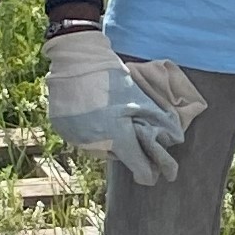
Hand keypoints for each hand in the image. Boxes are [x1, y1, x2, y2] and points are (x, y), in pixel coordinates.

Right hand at [46, 28, 189, 184]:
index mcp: (118, 138)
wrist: (77, 60)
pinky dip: (89, 131)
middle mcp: (95, 144)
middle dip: (126, 146)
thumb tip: (173, 140)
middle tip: (128, 126)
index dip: (149, 172)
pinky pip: (80, 138)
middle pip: (117, 156)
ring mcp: (75, 138)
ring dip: (106, 139)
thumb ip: (158, 122)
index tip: (157, 174)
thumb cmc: (113, 78)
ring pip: (98, 148)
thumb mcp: (141, 100)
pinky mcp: (62, 130)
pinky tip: (93, 113)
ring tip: (109, 115)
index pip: (139, 168)